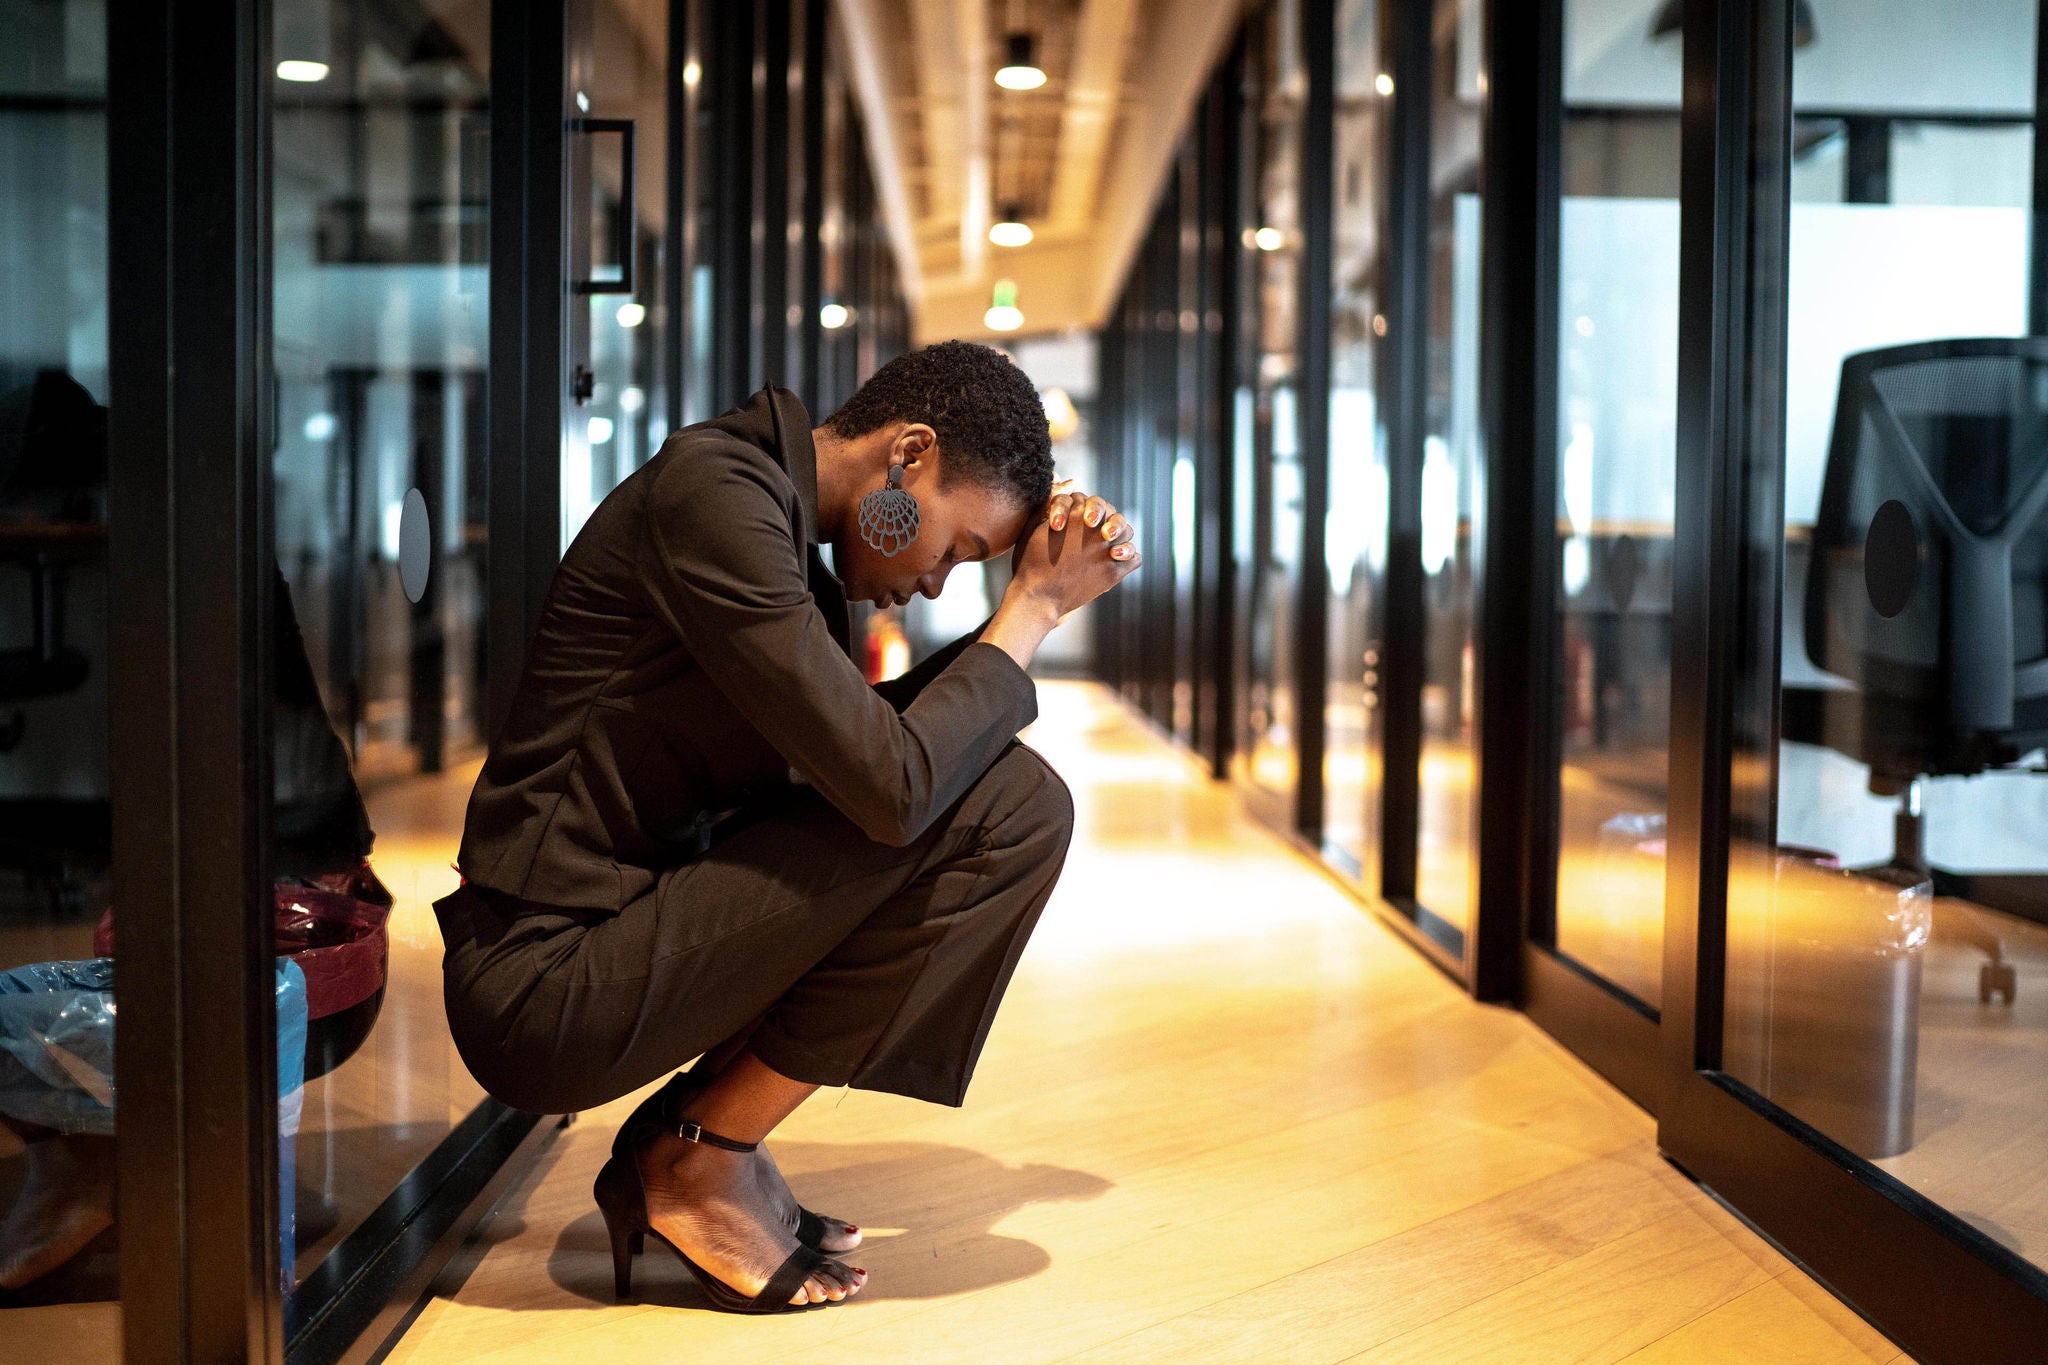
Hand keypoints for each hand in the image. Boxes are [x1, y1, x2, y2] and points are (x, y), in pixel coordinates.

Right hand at [1004, 492, 1141, 622]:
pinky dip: (1128, 557)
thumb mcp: (1036, 526)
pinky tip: (1116, 559)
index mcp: (1078, 514)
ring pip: (1127, 532)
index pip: (1093, 503)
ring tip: (1108, 544)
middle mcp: (1097, 530)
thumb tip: (1069, 481)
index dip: (1086, 510)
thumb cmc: (1032, 560)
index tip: (1074, 524)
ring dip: (1121, 535)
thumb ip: (1053, 502)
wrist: (1038, 596)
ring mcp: (1108, 551)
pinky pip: (1135, 559)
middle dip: (1107, 520)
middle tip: (1097, 531)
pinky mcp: (1114, 572)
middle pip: (1114, 514)